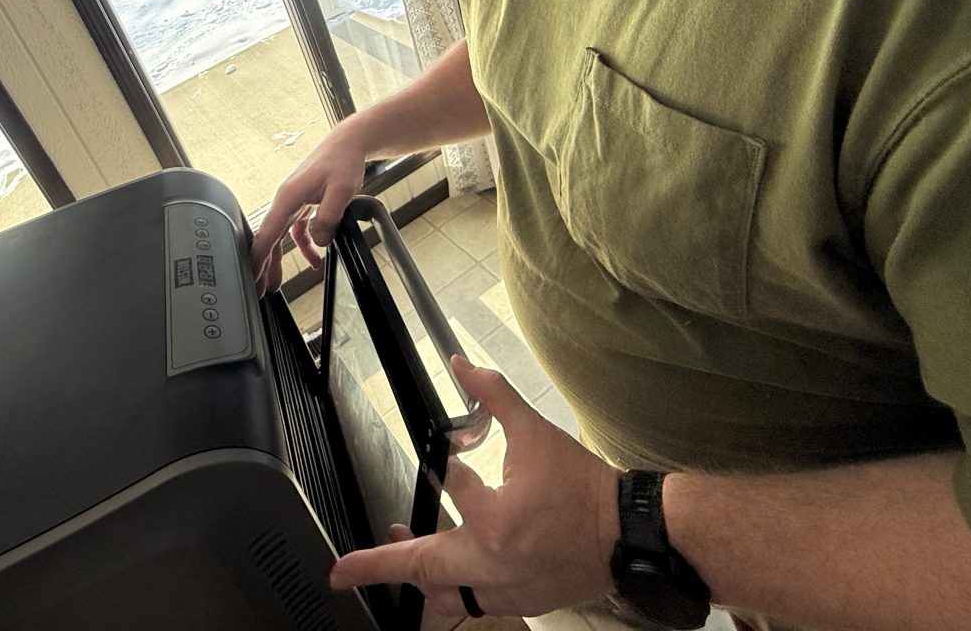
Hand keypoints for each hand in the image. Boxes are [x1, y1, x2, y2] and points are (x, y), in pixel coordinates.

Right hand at [249, 119, 372, 294]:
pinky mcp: (303, 204)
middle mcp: (285, 200)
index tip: (251, 276)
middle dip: (262, 265)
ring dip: (278, 260)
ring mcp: (293, 202)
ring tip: (276, 283)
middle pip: (268, 238)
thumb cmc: (342, 160)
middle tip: (258, 289)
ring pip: (280, 237)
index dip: (257, 257)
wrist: (348, 143)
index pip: (267, 233)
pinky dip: (303, 246)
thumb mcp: (341, 191)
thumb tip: (318, 242)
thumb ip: (328, 219)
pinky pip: (296, 230)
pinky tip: (313, 258)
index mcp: (288, 197)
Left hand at [329, 356, 618, 620]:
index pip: (449, 486)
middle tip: (342, 571)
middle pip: (420, 568)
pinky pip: (472, 605)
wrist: (628, 534)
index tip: (438, 457)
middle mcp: (493, 562)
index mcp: (496, 520)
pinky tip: (441, 574)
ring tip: (388, 557)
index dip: (441, 466)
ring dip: (413, 578)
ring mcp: (504, 588)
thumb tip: (462, 365)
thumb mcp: (537, 433)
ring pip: (443, 597)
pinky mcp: (517, 601)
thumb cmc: (584, 488)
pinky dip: (451, 591)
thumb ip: (494, 396)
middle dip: (376, 565)